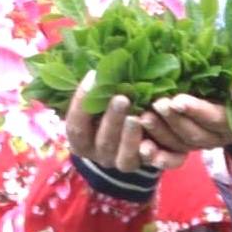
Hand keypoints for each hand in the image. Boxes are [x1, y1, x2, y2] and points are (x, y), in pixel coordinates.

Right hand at [65, 75, 186, 171]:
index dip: (82, 102)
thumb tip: (100, 67)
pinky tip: (154, 137)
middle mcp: (97, 154)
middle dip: (111, 119)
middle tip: (122, 98)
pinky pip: (146, 162)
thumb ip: (97, 91)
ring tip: (137, 117)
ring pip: (124, 157)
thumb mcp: (99, 102)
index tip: (93, 77)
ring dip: (130, 137)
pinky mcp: (142, 165)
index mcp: (80, 140)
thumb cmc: (107, 108)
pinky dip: (151, 150)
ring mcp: (119, 163)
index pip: (76, 126)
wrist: (131, 132)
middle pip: (102, 141)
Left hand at [137, 45, 231, 153]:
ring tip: (142, 117)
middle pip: (194, 134)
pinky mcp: (185, 139)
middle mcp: (219, 135)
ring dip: (160, 133)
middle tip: (155, 104)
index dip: (196, 111)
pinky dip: (157, 153)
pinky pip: (171, 152)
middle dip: (173, 121)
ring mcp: (201, 139)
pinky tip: (142, 147)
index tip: (177, 100)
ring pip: (179, 143)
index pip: (216, 119)